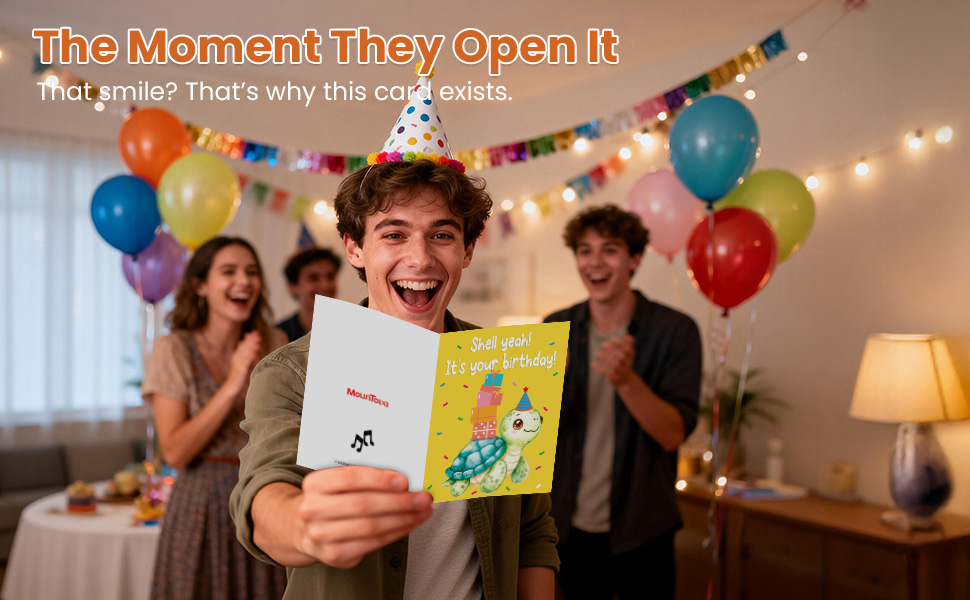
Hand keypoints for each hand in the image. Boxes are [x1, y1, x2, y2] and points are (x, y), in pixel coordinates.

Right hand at [228, 331, 260, 387]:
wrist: (231, 387)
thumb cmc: (238, 376)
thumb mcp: (241, 365)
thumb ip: (243, 356)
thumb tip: (243, 346)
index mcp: (236, 357)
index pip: (243, 345)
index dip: (249, 339)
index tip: (255, 332)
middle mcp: (236, 359)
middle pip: (244, 347)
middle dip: (251, 340)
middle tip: (257, 333)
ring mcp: (238, 364)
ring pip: (245, 352)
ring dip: (251, 345)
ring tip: (258, 339)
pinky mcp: (241, 370)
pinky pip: (247, 361)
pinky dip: (251, 355)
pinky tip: (255, 351)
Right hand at [297, 467, 432, 568]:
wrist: (304, 527)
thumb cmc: (332, 499)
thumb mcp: (339, 482)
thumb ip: (367, 478)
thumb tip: (406, 479)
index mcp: (315, 484)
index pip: (350, 478)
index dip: (379, 479)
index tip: (404, 481)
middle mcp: (313, 510)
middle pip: (363, 504)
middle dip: (399, 501)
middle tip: (423, 497)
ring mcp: (321, 535)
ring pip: (371, 527)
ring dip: (403, 519)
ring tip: (423, 511)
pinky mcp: (334, 555)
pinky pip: (373, 544)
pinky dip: (397, 533)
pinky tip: (410, 524)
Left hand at [592, 334, 636, 388]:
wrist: (626, 382)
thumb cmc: (625, 365)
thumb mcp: (628, 356)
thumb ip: (628, 345)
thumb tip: (628, 336)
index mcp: (630, 358)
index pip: (628, 350)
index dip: (621, 344)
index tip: (612, 338)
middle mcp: (627, 365)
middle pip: (621, 357)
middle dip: (613, 349)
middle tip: (603, 344)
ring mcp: (621, 372)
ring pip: (615, 365)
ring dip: (606, 358)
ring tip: (597, 353)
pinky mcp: (615, 379)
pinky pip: (607, 373)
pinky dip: (600, 368)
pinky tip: (593, 364)